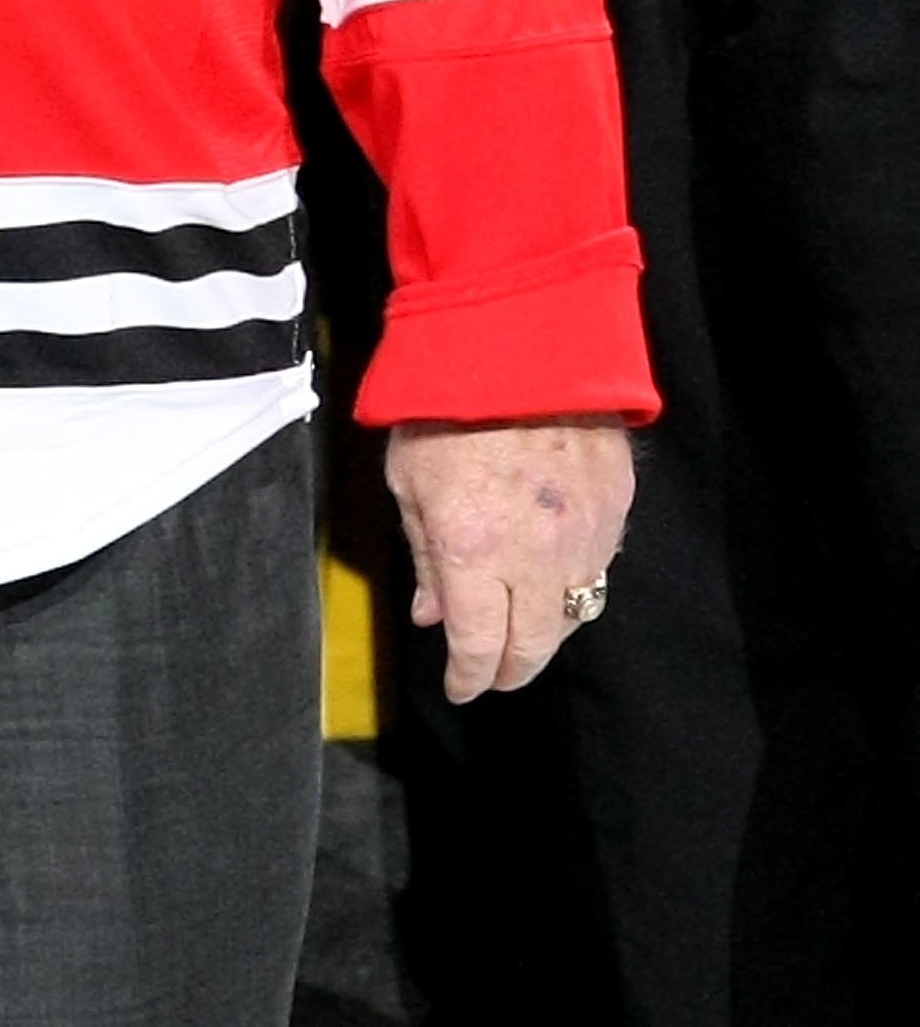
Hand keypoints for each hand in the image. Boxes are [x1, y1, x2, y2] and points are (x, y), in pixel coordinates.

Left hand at [386, 416, 632, 702]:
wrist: (521, 339)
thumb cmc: (443, 405)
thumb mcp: (408, 478)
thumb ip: (425, 555)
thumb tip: (433, 616)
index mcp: (474, 551)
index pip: (478, 646)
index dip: (468, 678)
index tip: (460, 686)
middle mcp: (536, 558)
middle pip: (533, 647)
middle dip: (509, 671)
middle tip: (493, 672)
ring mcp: (585, 536)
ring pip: (574, 615)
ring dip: (545, 632)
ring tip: (521, 627)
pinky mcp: (617, 509)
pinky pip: (600, 569)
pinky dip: (575, 585)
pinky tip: (554, 575)